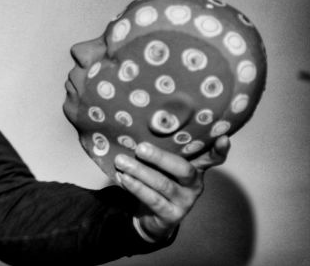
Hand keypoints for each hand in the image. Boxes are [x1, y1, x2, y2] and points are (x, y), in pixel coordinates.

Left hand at [114, 136, 229, 241]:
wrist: (151, 216)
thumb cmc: (157, 180)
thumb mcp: (162, 166)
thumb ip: (161, 151)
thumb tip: (137, 127)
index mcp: (195, 168)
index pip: (212, 158)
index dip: (219, 150)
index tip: (223, 138)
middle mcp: (194, 184)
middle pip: (183, 168)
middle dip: (160, 157)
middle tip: (140, 148)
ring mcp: (185, 201)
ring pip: (163, 184)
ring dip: (139, 171)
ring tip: (121, 161)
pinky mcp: (172, 215)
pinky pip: (153, 199)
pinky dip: (135, 187)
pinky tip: (123, 178)